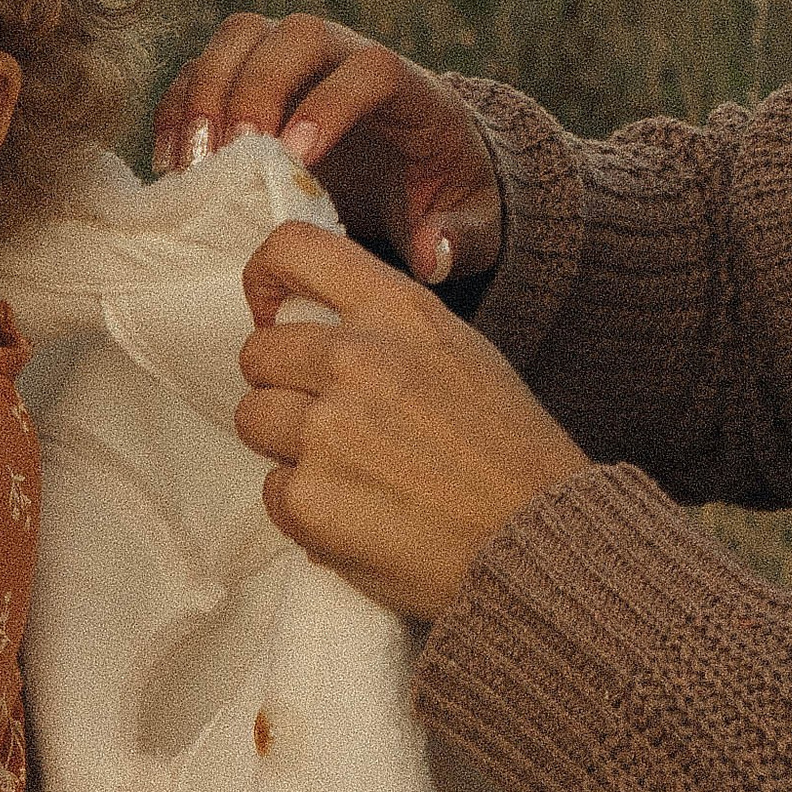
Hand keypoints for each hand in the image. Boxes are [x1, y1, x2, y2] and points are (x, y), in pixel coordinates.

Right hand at [153, 10, 502, 286]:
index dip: (330, 102)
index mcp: (409, 88)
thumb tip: (430, 251)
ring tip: (192, 166)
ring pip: (241, 36)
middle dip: (257, 88)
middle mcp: (347, 56)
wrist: (419, 165)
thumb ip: (460, 238)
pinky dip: (179, 108)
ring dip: (206, 92)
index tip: (295, 158)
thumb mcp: (473, 225)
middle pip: (297, 34)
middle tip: (231, 155)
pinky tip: (172, 166)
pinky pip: (202, 69)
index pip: (370, 68)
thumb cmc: (443, 192)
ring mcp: (294, 62)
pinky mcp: (250, 81)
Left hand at [236, 219, 585, 618]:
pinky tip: (359, 514)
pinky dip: (304, 507)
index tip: (270, 312)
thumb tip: (307, 323)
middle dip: (283, 385)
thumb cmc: (510, 454)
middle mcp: (356, 358)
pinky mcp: (308, 498)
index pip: (293, 249)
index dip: (266, 279)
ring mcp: (326, 430)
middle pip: (258, 352)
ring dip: (286, 446)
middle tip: (331, 420)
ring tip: (348, 469)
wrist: (540, 541)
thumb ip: (383, 327)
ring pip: (252, 418)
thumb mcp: (458, 350)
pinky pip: (272, 490)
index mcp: (397, 311)